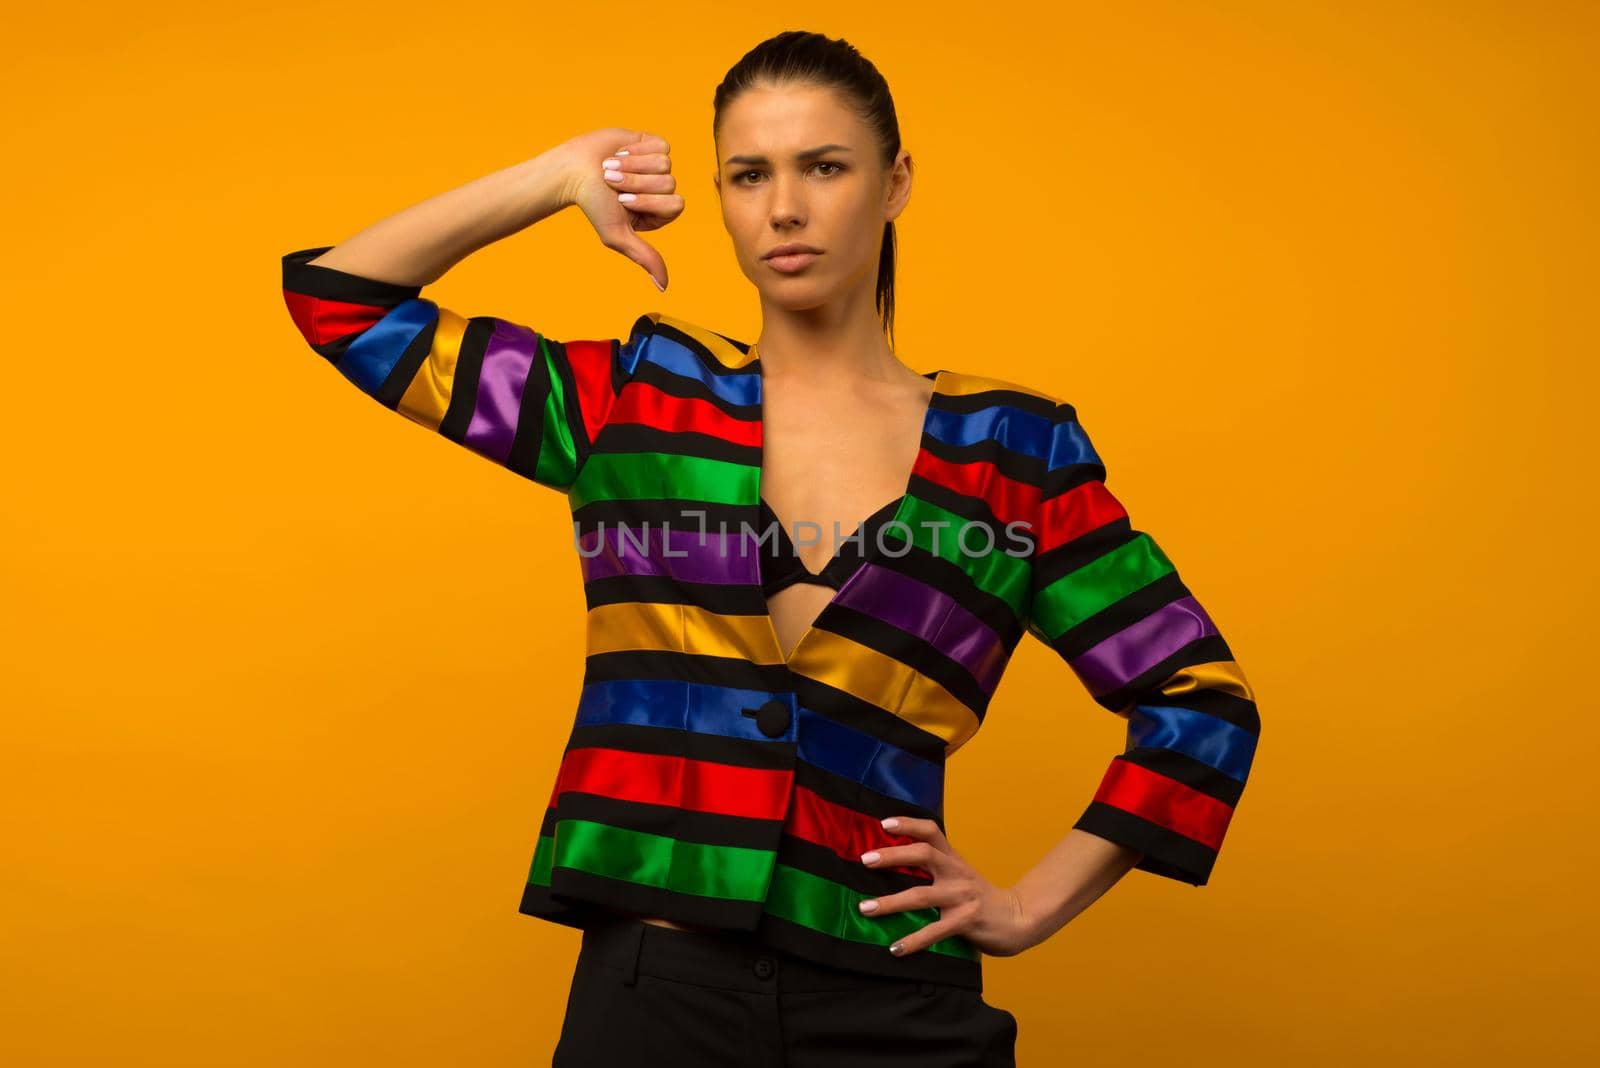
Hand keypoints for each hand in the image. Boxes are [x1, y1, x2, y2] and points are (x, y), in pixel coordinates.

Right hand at [556, 128, 684, 291]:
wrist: (574, 170)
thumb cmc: (594, 204)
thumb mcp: (618, 235)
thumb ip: (645, 258)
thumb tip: (664, 287)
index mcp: (658, 212)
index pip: (675, 205)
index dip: (648, 201)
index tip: (622, 201)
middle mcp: (661, 190)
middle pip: (669, 183)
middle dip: (637, 182)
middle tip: (613, 183)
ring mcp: (657, 166)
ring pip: (665, 164)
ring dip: (633, 166)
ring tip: (612, 168)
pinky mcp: (651, 144)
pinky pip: (660, 146)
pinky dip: (636, 150)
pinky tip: (620, 154)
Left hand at [858, 816, 1036, 957]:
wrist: (1019, 919)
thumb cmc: (981, 899)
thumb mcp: (960, 876)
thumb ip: (936, 871)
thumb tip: (893, 871)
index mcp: (954, 860)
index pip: (931, 831)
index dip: (908, 823)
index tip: (883, 823)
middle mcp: (957, 873)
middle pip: (923, 854)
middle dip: (892, 856)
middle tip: (865, 859)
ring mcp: (962, 897)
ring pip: (921, 895)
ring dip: (890, 902)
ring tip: (865, 908)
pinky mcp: (967, 921)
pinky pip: (935, 931)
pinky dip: (913, 941)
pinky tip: (895, 949)